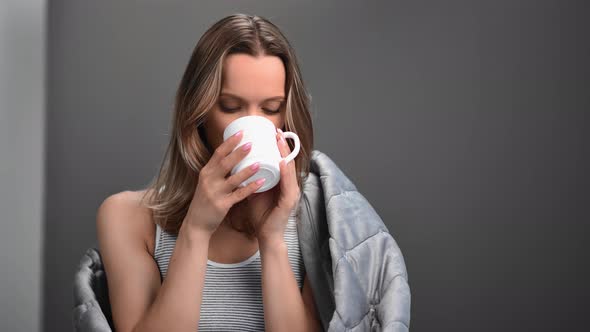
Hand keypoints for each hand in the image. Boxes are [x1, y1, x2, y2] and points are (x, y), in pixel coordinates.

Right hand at [183, 130, 265, 235]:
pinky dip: (250, 188)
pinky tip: (261, 183)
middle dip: (238, 152)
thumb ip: (218, 170)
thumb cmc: (205, 201)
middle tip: (251, 142)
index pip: (218, 153)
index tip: (241, 132)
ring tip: (259, 162)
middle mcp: (209, 180)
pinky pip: (238, 195)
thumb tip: (234, 155)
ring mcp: (214, 193)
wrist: (196, 223)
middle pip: (224, 163)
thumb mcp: (207, 182)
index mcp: (206, 172)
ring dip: (246, 170)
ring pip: (233, 179)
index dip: (229, 142)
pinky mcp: (221, 205)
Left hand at [246, 128, 300, 243]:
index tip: (273, 133)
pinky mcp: (289, 201)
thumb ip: (252, 180)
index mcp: (282, 183)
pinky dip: (285, 172)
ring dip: (285, 155)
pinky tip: (282, 163)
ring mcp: (292, 193)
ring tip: (279, 142)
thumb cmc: (261, 215)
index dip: (279, 147)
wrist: (266, 236)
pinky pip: (288, 184)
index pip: (283, 161)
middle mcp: (290, 186)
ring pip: (290, 170)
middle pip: (288, 162)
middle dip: (284, 146)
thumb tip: (240, 166)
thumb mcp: (255, 192)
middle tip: (277, 132)